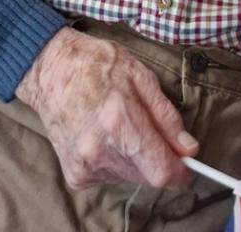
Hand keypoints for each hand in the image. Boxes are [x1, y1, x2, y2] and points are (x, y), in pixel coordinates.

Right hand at [15, 27, 197, 189]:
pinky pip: (110, 176)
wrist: (52, 69)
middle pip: (147, 175)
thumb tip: (188, 147)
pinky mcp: (74, 175)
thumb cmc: (98, 64)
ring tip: (122, 124)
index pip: (160, 169)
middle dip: (157, 157)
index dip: (180, 170)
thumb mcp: (141, 76)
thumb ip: (166, 116)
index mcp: (119, 121)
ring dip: (136, 158)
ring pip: (130, 177)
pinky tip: (106, 135)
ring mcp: (84, 164)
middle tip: (148, 126)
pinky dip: (116, 161)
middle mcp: (99, 149)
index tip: (188, 162)